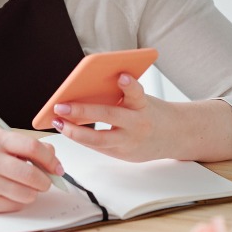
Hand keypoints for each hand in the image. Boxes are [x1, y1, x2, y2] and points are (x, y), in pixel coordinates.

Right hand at [0, 129, 62, 212]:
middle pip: (32, 176)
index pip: (33, 148)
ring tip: (24, 186)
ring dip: (32, 193)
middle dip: (45, 181)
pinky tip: (9, 192)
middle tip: (45, 181)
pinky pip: (14, 205)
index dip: (50, 160)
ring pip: (26, 194)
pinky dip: (18, 201)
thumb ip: (26, 146)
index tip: (56, 167)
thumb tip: (52, 157)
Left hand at [51, 74, 171, 162]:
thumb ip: (121, 96)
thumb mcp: (141, 99)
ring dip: (75, 132)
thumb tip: (87, 91)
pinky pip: (98, 147)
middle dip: (83, 111)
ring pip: (99, 140)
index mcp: (143, 105)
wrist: (174, 136)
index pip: (137, 93)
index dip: (129, 85)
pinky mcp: (124, 155)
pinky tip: (68, 130)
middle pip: (110, 116)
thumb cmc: (151, 112)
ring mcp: (130, 142)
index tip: (121, 76)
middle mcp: (137, 123)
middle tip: (61, 105)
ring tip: (58, 122)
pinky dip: (82, 138)